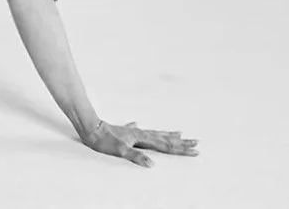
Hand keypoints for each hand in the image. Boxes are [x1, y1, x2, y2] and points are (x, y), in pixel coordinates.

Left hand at [79, 119, 198, 166]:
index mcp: (142, 138)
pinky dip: (144, 130)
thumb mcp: (120, 151)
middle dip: (181, 143)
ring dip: (169, 135)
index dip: (181, 149)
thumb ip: (136, 157)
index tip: (194, 150)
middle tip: (196, 143)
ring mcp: (134, 132)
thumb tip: (152, 164)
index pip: (166, 146)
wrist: (92, 128)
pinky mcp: (127, 132)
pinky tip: (140, 124)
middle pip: (165, 139)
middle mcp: (141, 133)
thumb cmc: (104, 141)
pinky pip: (141, 131)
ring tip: (180, 133)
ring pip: (156, 134)